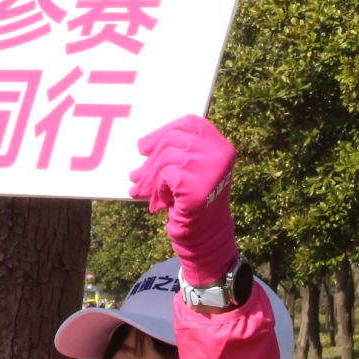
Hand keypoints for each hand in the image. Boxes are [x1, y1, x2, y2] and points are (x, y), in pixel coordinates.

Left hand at [129, 115, 237, 285]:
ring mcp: (211, 169)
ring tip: (146, 191)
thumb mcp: (188, 169)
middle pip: (173, 138)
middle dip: (151, 158)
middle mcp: (220, 154)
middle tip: (136, 175)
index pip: (189, 123)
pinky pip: (166, 175)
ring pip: (166, 157)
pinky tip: (163, 201)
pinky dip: (159, 189)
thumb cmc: (192, 199)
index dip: (163, 131)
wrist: (204, 235)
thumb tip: (142, 145)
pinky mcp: (198, 187)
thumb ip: (174, 151)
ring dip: (151, 177)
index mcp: (221, 145)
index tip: (144, 147)